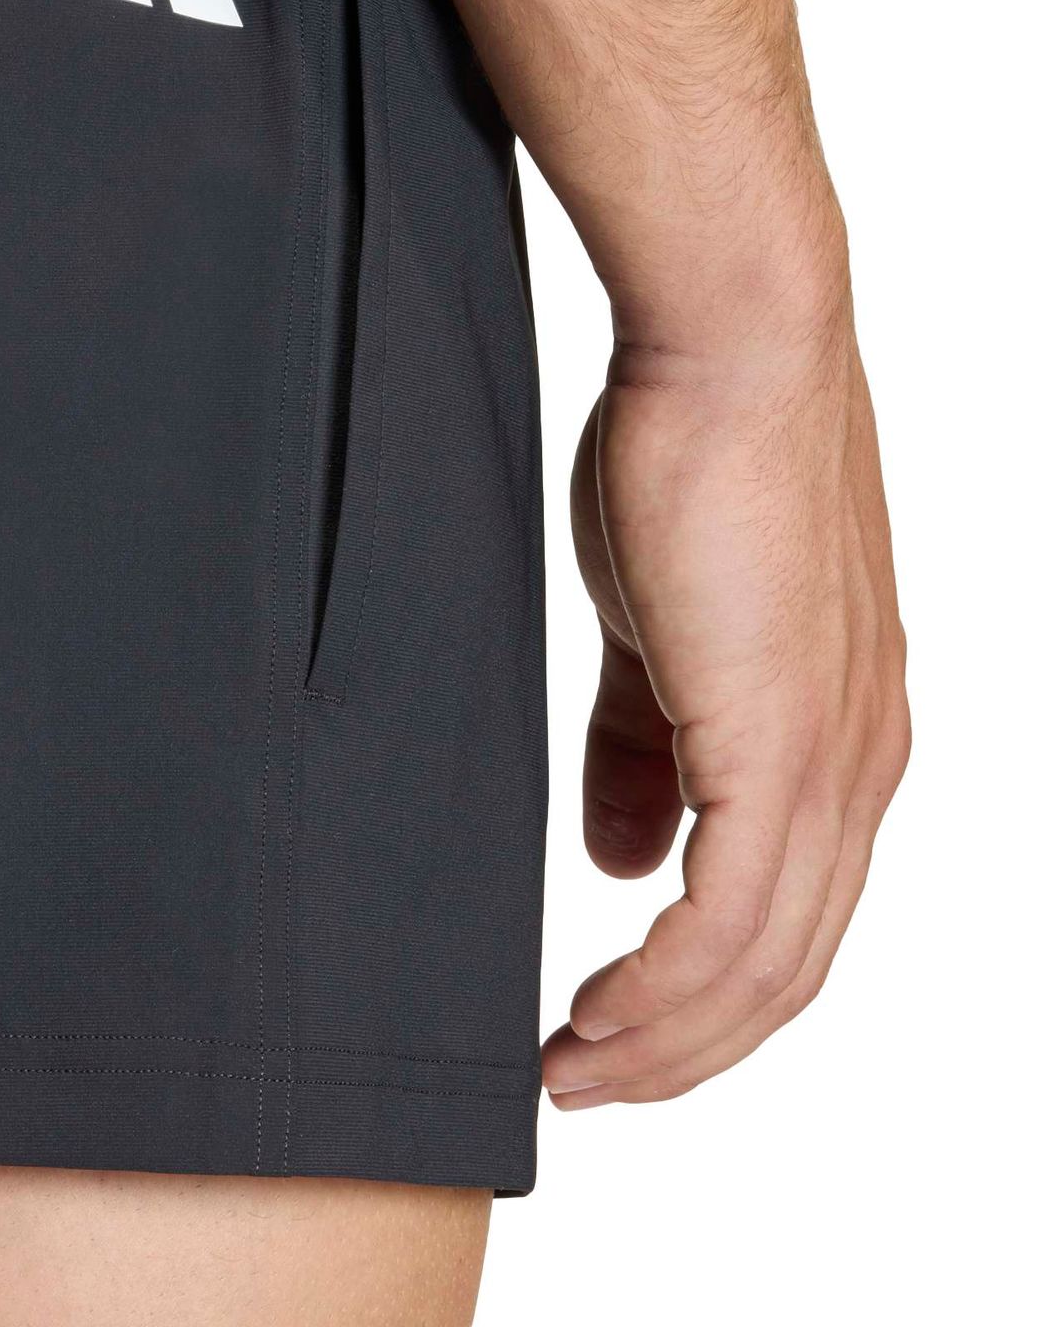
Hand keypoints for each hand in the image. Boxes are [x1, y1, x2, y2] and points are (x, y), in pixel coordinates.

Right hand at [541, 313, 908, 1108]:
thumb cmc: (690, 459)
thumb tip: (621, 859)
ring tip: (573, 1065)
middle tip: (581, 1079)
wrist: (735, 351)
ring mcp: (834, 762)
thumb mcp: (656, 630)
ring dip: (663, 1035)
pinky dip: (666, 985)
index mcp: (839, 739)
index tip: (606, 1028)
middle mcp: (859, 768)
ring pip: (766, 965)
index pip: (787, 917)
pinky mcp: (786, 743)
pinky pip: (734, 918)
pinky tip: (600, 1009)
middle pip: (785, 970)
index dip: (699, 997)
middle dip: (679, 1047)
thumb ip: (642, 749)